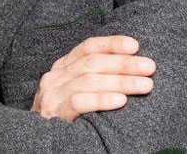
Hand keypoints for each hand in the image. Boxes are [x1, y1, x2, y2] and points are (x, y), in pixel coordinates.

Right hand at [31, 35, 155, 120]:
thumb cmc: (66, 116)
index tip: (135, 46)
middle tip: (149, 67)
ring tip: (145, 85)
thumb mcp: (75, 91)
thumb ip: (94, 78)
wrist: (36, 142)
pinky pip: (79, 102)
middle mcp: (55, 77)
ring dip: (121, 81)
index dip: (111, 44)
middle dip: (124, 63)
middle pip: (92, 63)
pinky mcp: (54, 114)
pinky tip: (121, 101)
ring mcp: (52, 95)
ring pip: (89, 80)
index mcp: (62, 68)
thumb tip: (132, 68)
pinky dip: (101, 99)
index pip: (87, 48)